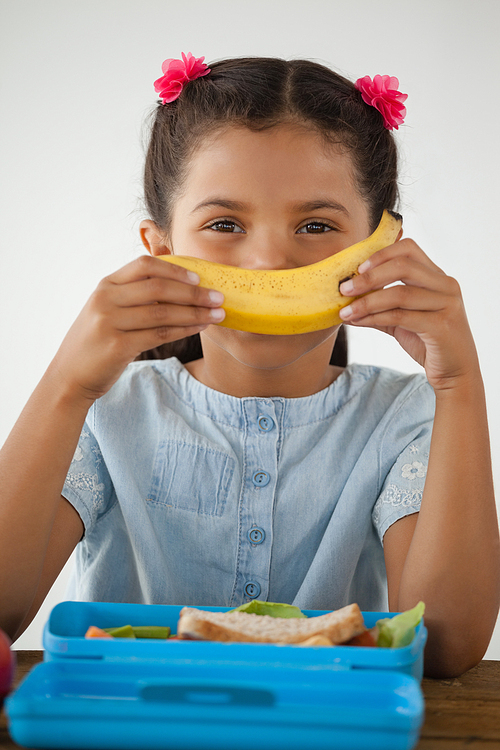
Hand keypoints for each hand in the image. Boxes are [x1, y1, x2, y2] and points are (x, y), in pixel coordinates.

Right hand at [50, 255, 224, 401]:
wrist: (69, 376)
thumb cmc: (96, 342)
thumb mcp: (108, 310)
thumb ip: (134, 296)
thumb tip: (180, 286)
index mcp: (106, 285)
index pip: (144, 265)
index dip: (175, 269)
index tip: (199, 276)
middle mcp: (105, 299)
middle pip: (158, 288)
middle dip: (194, 292)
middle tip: (219, 297)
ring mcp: (109, 322)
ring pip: (163, 312)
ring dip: (195, 312)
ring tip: (218, 314)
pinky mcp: (117, 346)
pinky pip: (160, 334)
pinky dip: (184, 329)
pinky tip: (200, 328)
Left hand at [338, 238, 478, 390]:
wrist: (455, 372)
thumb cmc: (429, 342)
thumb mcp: (402, 320)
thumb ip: (380, 307)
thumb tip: (346, 302)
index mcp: (437, 277)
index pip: (409, 249)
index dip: (380, 254)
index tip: (357, 268)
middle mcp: (446, 285)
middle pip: (403, 265)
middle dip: (369, 277)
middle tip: (344, 289)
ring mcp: (446, 304)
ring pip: (400, 293)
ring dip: (366, 302)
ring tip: (345, 311)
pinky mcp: (442, 326)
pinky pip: (401, 317)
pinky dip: (375, 318)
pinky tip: (358, 322)